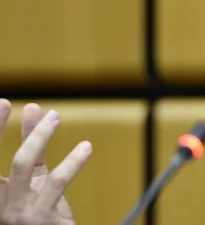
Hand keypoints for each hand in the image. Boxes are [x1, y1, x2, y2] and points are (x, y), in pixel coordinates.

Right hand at [0, 100, 91, 224]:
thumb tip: (35, 108)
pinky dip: (72, 161)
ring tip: (54, 116)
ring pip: (22, 163)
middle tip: (14, 102)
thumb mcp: (34, 179)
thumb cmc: (41, 211)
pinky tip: (85, 147)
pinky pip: (56, 182)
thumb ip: (34, 147)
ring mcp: (15, 213)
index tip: (3, 103)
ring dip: (39, 135)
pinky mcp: (39, 219)